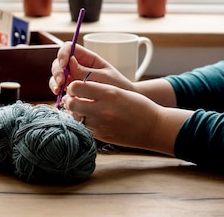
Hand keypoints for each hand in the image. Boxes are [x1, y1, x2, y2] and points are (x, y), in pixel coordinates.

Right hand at [49, 41, 133, 94]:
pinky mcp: (71, 88)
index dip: (63, 54)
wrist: (122, 102)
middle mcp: (77, 66)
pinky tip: (60, 96)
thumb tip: (70, 62)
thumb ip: (86, 72)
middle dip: (57, 71)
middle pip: (59, 62)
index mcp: (87, 58)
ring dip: (54, 81)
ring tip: (58, 90)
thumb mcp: (103, 77)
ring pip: (56, 75)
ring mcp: (73, 77)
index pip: (69, 48)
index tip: (64, 65)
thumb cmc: (116, 86)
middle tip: (61, 82)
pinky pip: (58, 87)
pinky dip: (56, 91)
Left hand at [62, 80, 192, 154]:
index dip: (73, 86)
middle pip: (71, 103)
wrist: (153, 127)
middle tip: (75, 98)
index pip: (76, 86)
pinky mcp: (101, 137)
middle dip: (70, 99)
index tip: (76, 87)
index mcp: (108, 93)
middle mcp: (102, 109)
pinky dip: (83, 123)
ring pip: (75, 117)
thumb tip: (76, 89)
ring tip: (83, 109)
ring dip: (75, 112)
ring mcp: (101, 125)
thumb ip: (98, 89)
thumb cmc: (139, 106)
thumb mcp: (119, 91)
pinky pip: (83, 128)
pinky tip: (91, 119)